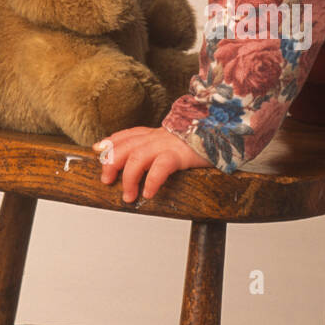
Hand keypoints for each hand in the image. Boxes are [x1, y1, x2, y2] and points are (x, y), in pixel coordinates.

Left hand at [92, 126, 207, 199]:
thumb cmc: (204, 140)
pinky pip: (160, 167)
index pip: (128, 135)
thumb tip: (152, 163)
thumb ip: (163, 147)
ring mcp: (168, 144)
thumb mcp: (178, 141)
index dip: (111, 143)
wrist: (226, 128)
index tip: (99, 151)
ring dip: (129, 179)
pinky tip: (148, 193)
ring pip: (137, 158)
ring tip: (129, 196)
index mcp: (157, 133)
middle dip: (111, 163)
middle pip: (125, 146)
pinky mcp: (180, 154)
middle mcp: (158, 136)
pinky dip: (151, 181)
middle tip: (107, 181)